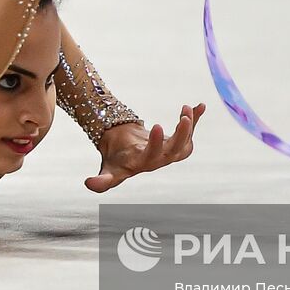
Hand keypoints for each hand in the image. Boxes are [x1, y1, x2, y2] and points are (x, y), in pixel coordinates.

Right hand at [85, 103, 205, 192]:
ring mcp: (170, 152)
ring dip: (190, 125)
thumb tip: (88, 184)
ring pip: (186, 142)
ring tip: (187, 108)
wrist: (124, 153)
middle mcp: (161, 159)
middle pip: (177, 150)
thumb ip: (102, 181)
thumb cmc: (115, 161)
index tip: (158, 126)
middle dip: (183, 134)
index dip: (158, 143)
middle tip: (184, 117)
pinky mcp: (175, 142)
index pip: (154, 155)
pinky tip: (201, 105)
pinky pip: (189, 131)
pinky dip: (196, 118)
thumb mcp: (108, 170)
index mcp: (144, 163)